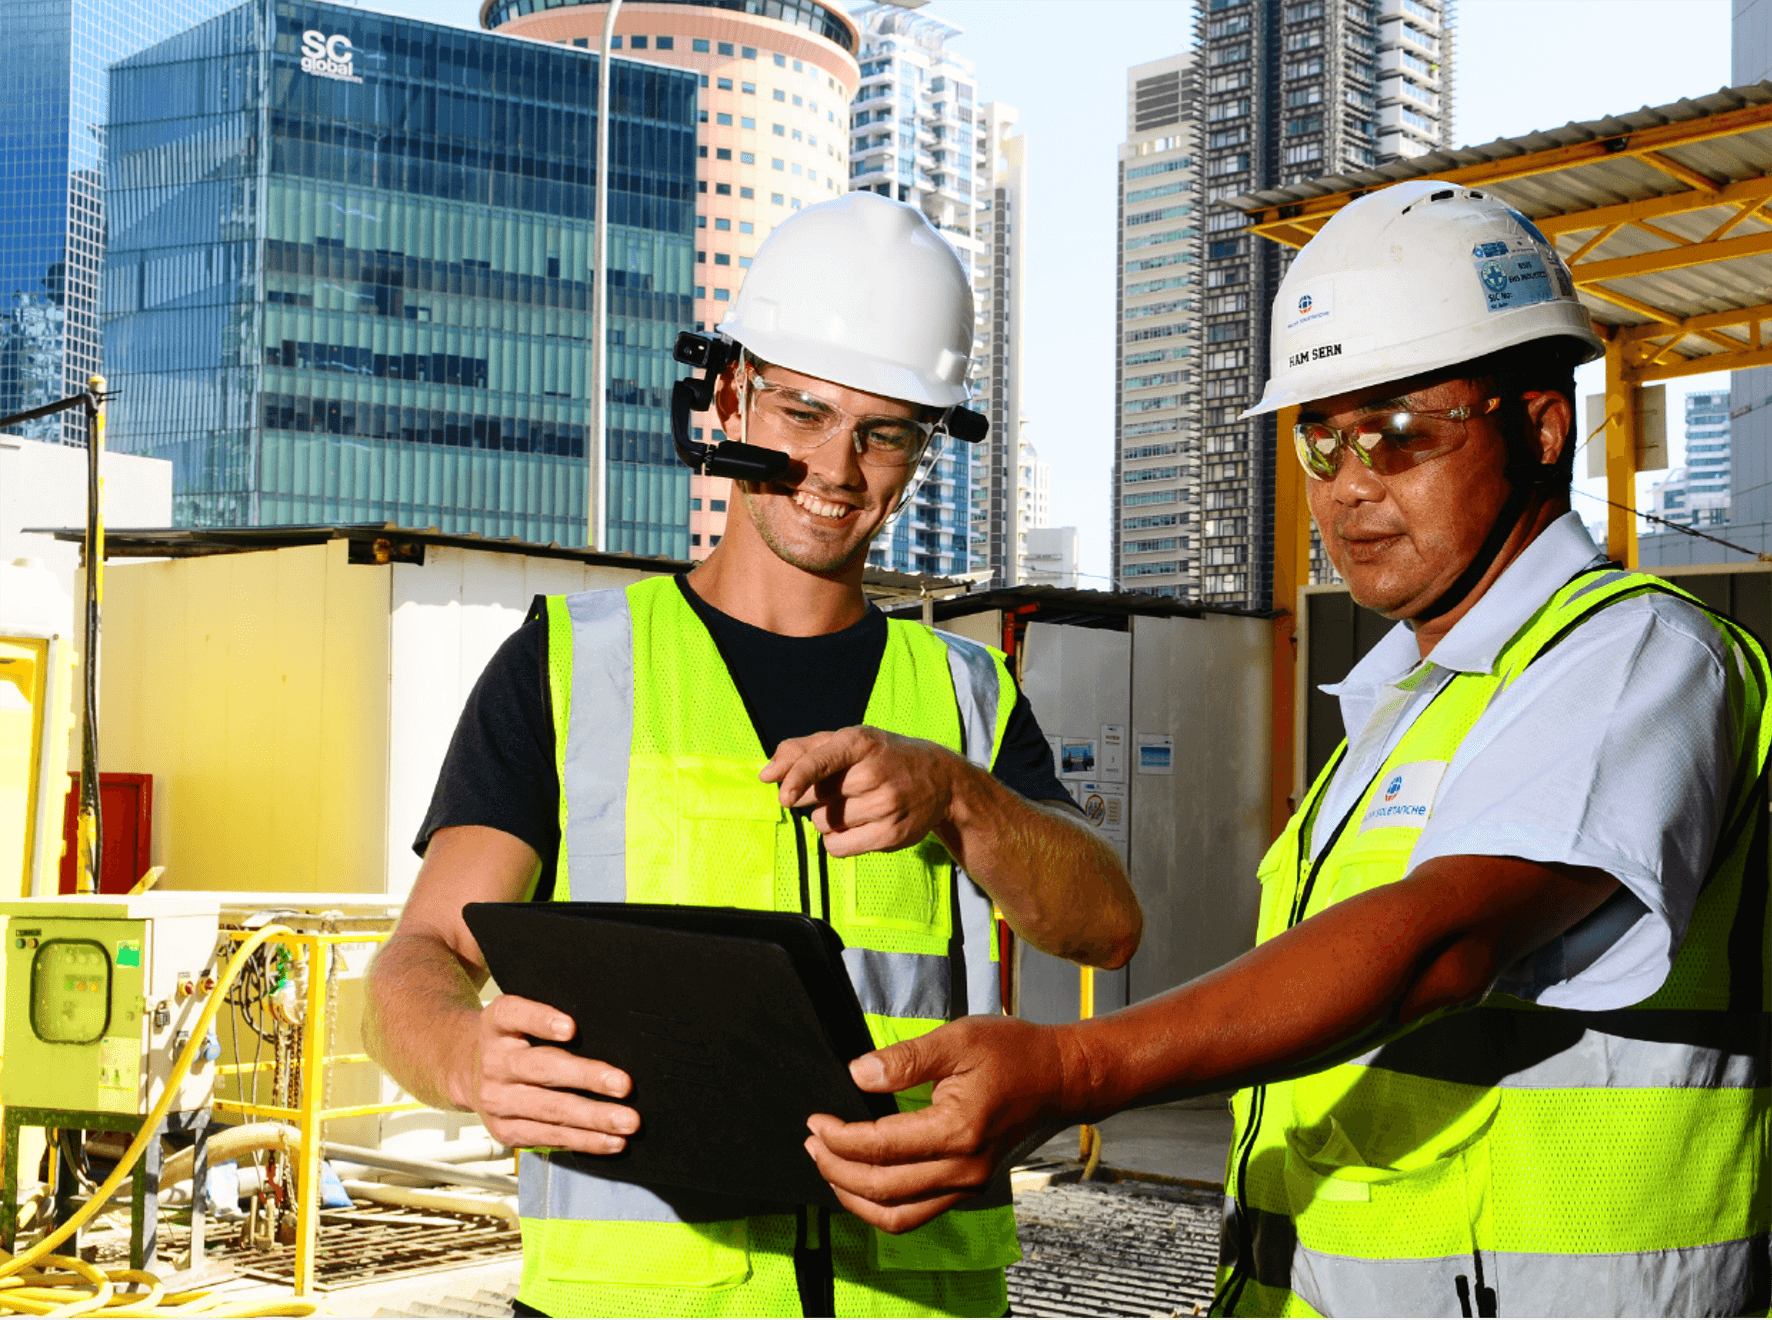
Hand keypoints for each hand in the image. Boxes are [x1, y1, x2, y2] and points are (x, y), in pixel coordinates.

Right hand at [464, 994, 640, 1154]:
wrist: (470, 1072)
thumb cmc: (513, 1039)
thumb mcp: (521, 1017)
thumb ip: (550, 1018)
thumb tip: (608, 1028)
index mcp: (497, 1023)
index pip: (514, 1015)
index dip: (541, 1020)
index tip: (570, 1028)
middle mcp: (494, 1061)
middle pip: (542, 1068)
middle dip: (587, 1077)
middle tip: (624, 1084)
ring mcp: (497, 1099)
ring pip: (550, 1110)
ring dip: (593, 1117)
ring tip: (625, 1120)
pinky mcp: (505, 1130)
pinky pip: (549, 1137)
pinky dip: (584, 1140)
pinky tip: (610, 1140)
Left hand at [760, 725, 962, 856]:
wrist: (940, 781)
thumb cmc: (881, 757)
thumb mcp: (847, 741)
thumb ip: (801, 751)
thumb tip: (766, 774)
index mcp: (860, 742)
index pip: (820, 761)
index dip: (797, 778)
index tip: (783, 795)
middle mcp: (874, 773)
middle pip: (814, 797)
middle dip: (814, 795)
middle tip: (841, 786)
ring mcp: (885, 805)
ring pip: (823, 824)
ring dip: (827, 818)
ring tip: (856, 804)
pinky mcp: (891, 834)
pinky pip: (837, 847)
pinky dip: (836, 840)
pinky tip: (856, 826)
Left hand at [803, 1016, 1077, 1232]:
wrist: (1058, 1077)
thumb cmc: (1012, 1052)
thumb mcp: (957, 1038)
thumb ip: (904, 1059)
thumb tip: (857, 1073)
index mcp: (958, 1130)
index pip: (880, 1145)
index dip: (839, 1137)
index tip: (815, 1120)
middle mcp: (963, 1168)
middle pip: (882, 1187)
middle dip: (836, 1167)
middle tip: (811, 1142)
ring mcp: (968, 1184)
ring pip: (897, 1215)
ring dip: (854, 1196)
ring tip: (828, 1167)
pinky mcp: (969, 1187)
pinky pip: (916, 1214)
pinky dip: (881, 1206)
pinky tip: (862, 1183)